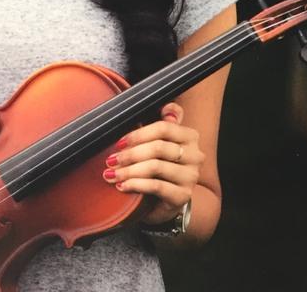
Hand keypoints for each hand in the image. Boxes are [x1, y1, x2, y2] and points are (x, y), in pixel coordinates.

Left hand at [102, 102, 204, 224]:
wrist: (169, 197)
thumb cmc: (161, 162)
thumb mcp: (160, 140)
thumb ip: (163, 121)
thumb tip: (167, 108)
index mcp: (189, 136)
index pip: (163, 127)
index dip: (139, 133)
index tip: (119, 142)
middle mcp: (194, 155)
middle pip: (158, 147)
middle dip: (130, 154)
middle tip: (111, 160)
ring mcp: (191, 176)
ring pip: (155, 167)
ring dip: (129, 170)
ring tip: (113, 174)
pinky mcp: (183, 196)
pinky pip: (156, 186)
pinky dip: (136, 185)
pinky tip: (123, 186)